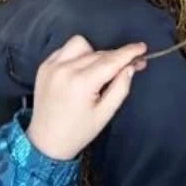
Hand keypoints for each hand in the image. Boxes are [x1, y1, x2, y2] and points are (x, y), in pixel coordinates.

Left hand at [26, 35, 147, 160]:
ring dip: (94, 53)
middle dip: (116, 57)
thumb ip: (120, 87)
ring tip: (98, 71)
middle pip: (98, 53)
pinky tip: (80, 71)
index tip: (142, 47)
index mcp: (81, 82)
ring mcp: (51, 66)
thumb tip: (130, 66)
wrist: (46, 140)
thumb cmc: (78, 131)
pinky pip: (65, 50)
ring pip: (80, 44)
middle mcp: (65, 69)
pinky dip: (77, 55)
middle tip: (129, 66)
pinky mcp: (44, 66)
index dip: (129, 52)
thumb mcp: (105, 114)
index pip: (111, 60)